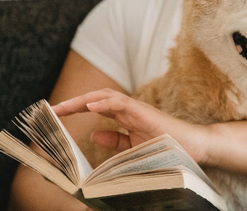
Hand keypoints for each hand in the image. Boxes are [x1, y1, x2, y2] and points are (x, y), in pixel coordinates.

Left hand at [52, 89, 208, 162]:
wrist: (194, 149)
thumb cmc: (168, 148)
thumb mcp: (134, 148)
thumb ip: (116, 140)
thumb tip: (94, 133)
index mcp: (126, 117)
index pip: (97, 106)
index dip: (76, 108)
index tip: (55, 115)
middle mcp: (130, 109)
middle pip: (97, 98)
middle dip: (73, 103)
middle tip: (52, 110)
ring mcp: (138, 110)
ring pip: (106, 96)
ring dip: (84, 100)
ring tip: (64, 107)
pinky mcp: (146, 113)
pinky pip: (123, 103)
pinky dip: (106, 102)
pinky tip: (91, 106)